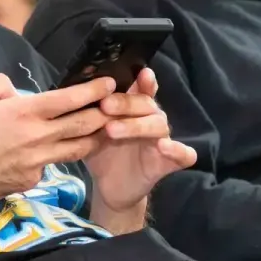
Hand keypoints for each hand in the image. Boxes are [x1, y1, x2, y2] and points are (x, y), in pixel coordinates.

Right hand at [0, 72, 118, 212]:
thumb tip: (16, 92)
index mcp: (24, 113)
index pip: (69, 99)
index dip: (93, 90)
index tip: (108, 83)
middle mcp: (38, 138)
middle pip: (84, 124)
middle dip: (106, 113)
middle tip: (119, 104)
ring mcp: (38, 162)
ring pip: (78, 148)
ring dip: (96, 137)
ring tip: (108, 127)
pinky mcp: (33, 179)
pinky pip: (53, 164)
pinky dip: (59, 155)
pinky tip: (59, 149)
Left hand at [86, 68, 195, 214]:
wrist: (109, 187)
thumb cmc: (103, 152)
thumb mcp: (92, 131)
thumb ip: (91, 113)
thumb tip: (77, 91)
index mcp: (135, 109)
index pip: (143, 89)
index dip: (144, 80)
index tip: (140, 73)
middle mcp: (152, 119)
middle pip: (147, 105)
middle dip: (126, 103)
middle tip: (105, 106)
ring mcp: (162, 140)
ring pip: (159, 125)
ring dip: (137, 125)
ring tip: (112, 130)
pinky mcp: (168, 162)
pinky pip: (184, 154)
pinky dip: (178, 150)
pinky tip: (164, 146)